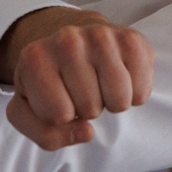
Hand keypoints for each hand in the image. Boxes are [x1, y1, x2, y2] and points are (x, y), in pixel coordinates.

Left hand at [0, 8, 152, 150]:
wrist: (68, 44)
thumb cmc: (48, 84)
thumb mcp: (30, 114)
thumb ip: (47, 136)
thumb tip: (87, 132)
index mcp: (34, 58)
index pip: (58, 115)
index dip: (60, 118)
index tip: (57, 99)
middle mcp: (66, 40)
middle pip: (90, 108)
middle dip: (86, 110)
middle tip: (80, 90)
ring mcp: (101, 35)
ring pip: (119, 101)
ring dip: (110, 103)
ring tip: (98, 85)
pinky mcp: (131, 39)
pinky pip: (141, 91)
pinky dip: (133, 95)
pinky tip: (118, 78)